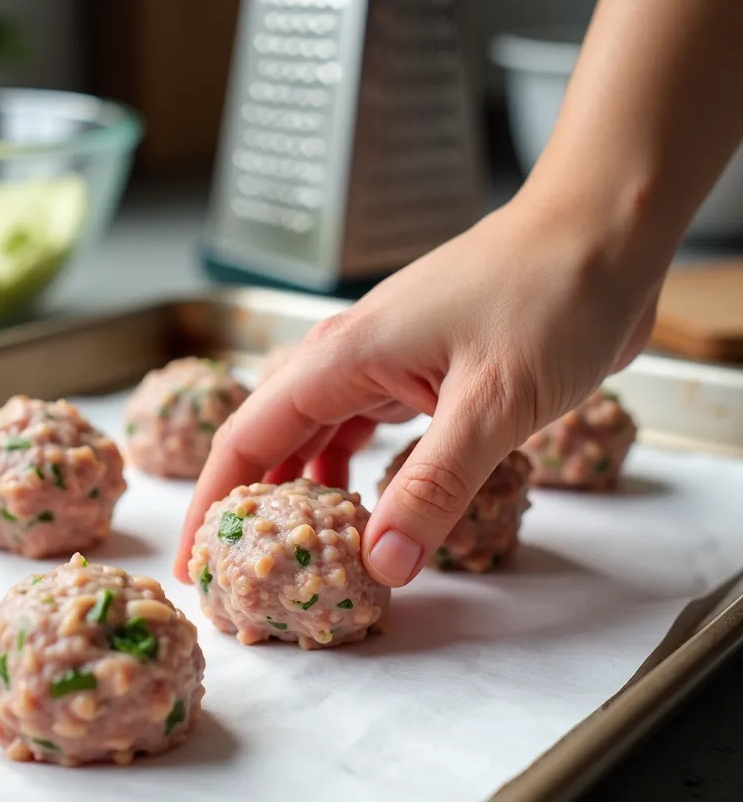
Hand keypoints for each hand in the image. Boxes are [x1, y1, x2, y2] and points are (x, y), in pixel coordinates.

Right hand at [174, 191, 664, 587]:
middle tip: (244, 572)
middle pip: (271, 439)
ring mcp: (384, 361)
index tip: (195, 564)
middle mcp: (347, 358)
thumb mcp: (491, 404)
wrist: (606, 230)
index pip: (246, 440)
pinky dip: (351, 470)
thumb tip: (382, 566)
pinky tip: (361, 503)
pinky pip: (362, 428)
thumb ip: (433, 488)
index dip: (211, 506)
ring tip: (295, 553)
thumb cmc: (551, 295)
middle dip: (250, 505)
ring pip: (316, 436)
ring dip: (302, 492)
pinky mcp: (421, 371)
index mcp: (342, 358)